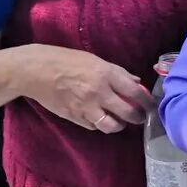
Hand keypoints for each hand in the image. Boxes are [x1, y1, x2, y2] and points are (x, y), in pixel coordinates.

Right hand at [16, 44, 151, 132]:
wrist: (35, 71)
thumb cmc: (66, 61)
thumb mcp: (95, 60)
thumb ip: (117, 72)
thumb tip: (136, 82)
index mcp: (106, 75)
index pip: (135, 92)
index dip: (147, 101)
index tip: (152, 105)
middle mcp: (98, 93)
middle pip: (127, 113)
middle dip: (138, 117)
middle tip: (140, 117)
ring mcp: (85, 107)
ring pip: (111, 125)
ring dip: (119, 125)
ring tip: (122, 121)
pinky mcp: (74, 117)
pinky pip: (93, 127)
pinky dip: (100, 125)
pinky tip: (101, 119)